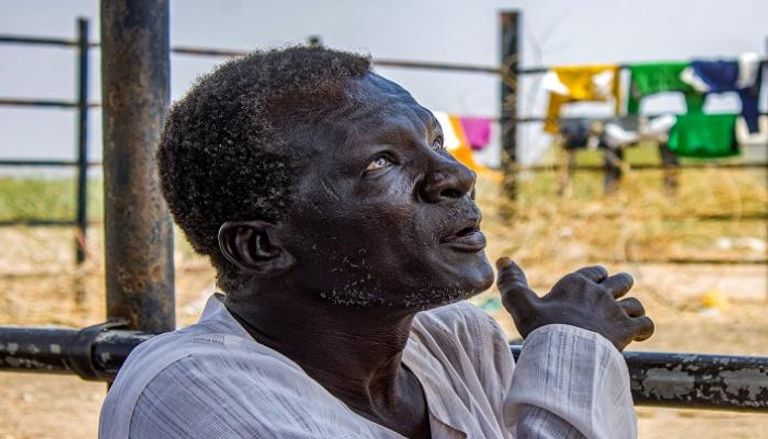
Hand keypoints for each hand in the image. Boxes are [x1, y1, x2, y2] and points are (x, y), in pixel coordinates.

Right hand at [496, 257, 653, 350]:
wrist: (563, 352)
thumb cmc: (541, 328)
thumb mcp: (520, 304)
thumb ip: (512, 282)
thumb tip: (503, 259)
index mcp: (576, 283)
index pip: (596, 271)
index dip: (597, 278)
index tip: (594, 288)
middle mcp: (599, 292)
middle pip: (622, 280)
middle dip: (620, 288)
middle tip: (613, 301)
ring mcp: (615, 310)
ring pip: (635, 302)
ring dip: (632, 310)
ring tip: (625, 320)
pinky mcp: (627, 329)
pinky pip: (646, 323)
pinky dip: (644, 328)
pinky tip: (638, 335)